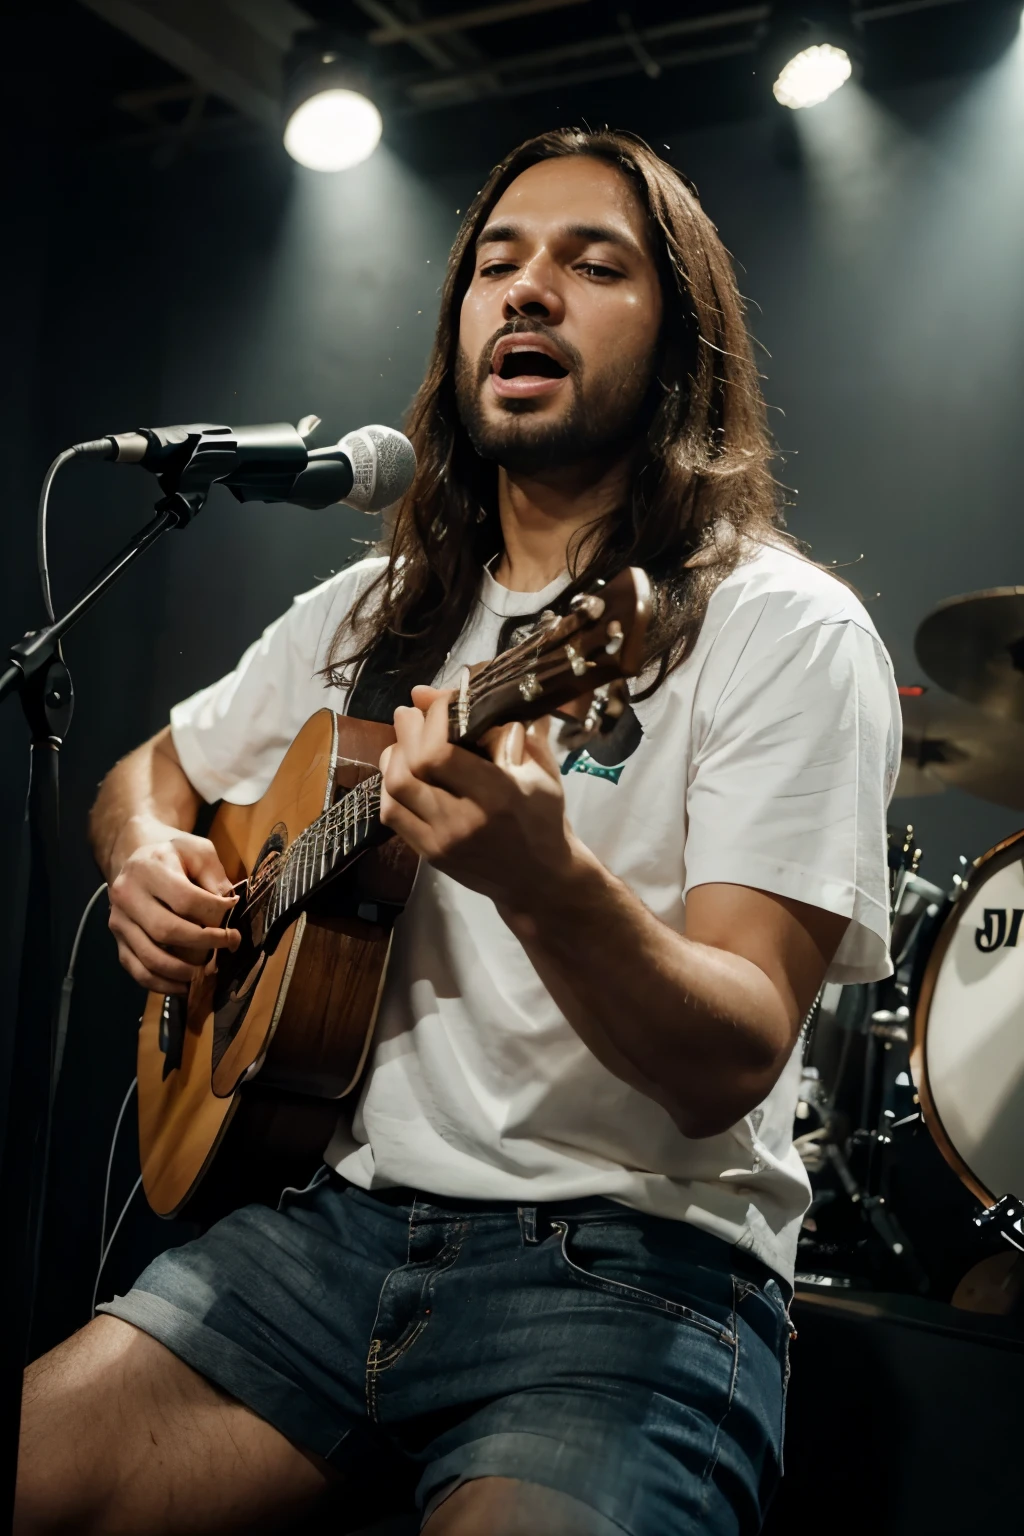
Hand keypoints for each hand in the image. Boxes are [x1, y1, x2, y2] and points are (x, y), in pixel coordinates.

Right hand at [107, 816, 240, 994]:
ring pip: (150, 956)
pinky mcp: (117, 940)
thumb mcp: (198, 852)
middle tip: (229, 944)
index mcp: (149, 868)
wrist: (136, 856)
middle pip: (167, 930)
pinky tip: (185, 986)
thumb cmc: (174, 855)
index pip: (185, 900)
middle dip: (204, 943)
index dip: (215, 914)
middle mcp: (127, 894)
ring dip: (184, 970)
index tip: (234, 918)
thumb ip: (215, 877)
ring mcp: (118, 920)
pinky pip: (137, 970)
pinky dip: (162, 984)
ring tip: (209, 970)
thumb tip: (230, 910)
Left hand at [378, 685, 574, 914]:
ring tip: (405, 740)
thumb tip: (462, 695)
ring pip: (395, 788)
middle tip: (412, 712)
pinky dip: (390, 784)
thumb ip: (501, 726)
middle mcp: (465, 820)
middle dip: (407, 729)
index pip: (440, 751)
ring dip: (394, 755)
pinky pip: (392, 813)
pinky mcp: (430, 854)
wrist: (541, 879)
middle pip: (411, 766)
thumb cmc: (544, 815)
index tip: (442, 701)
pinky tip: (402, 770)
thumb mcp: (539, 766)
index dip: (433, 717)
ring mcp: (443, 841)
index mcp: (498, 795)